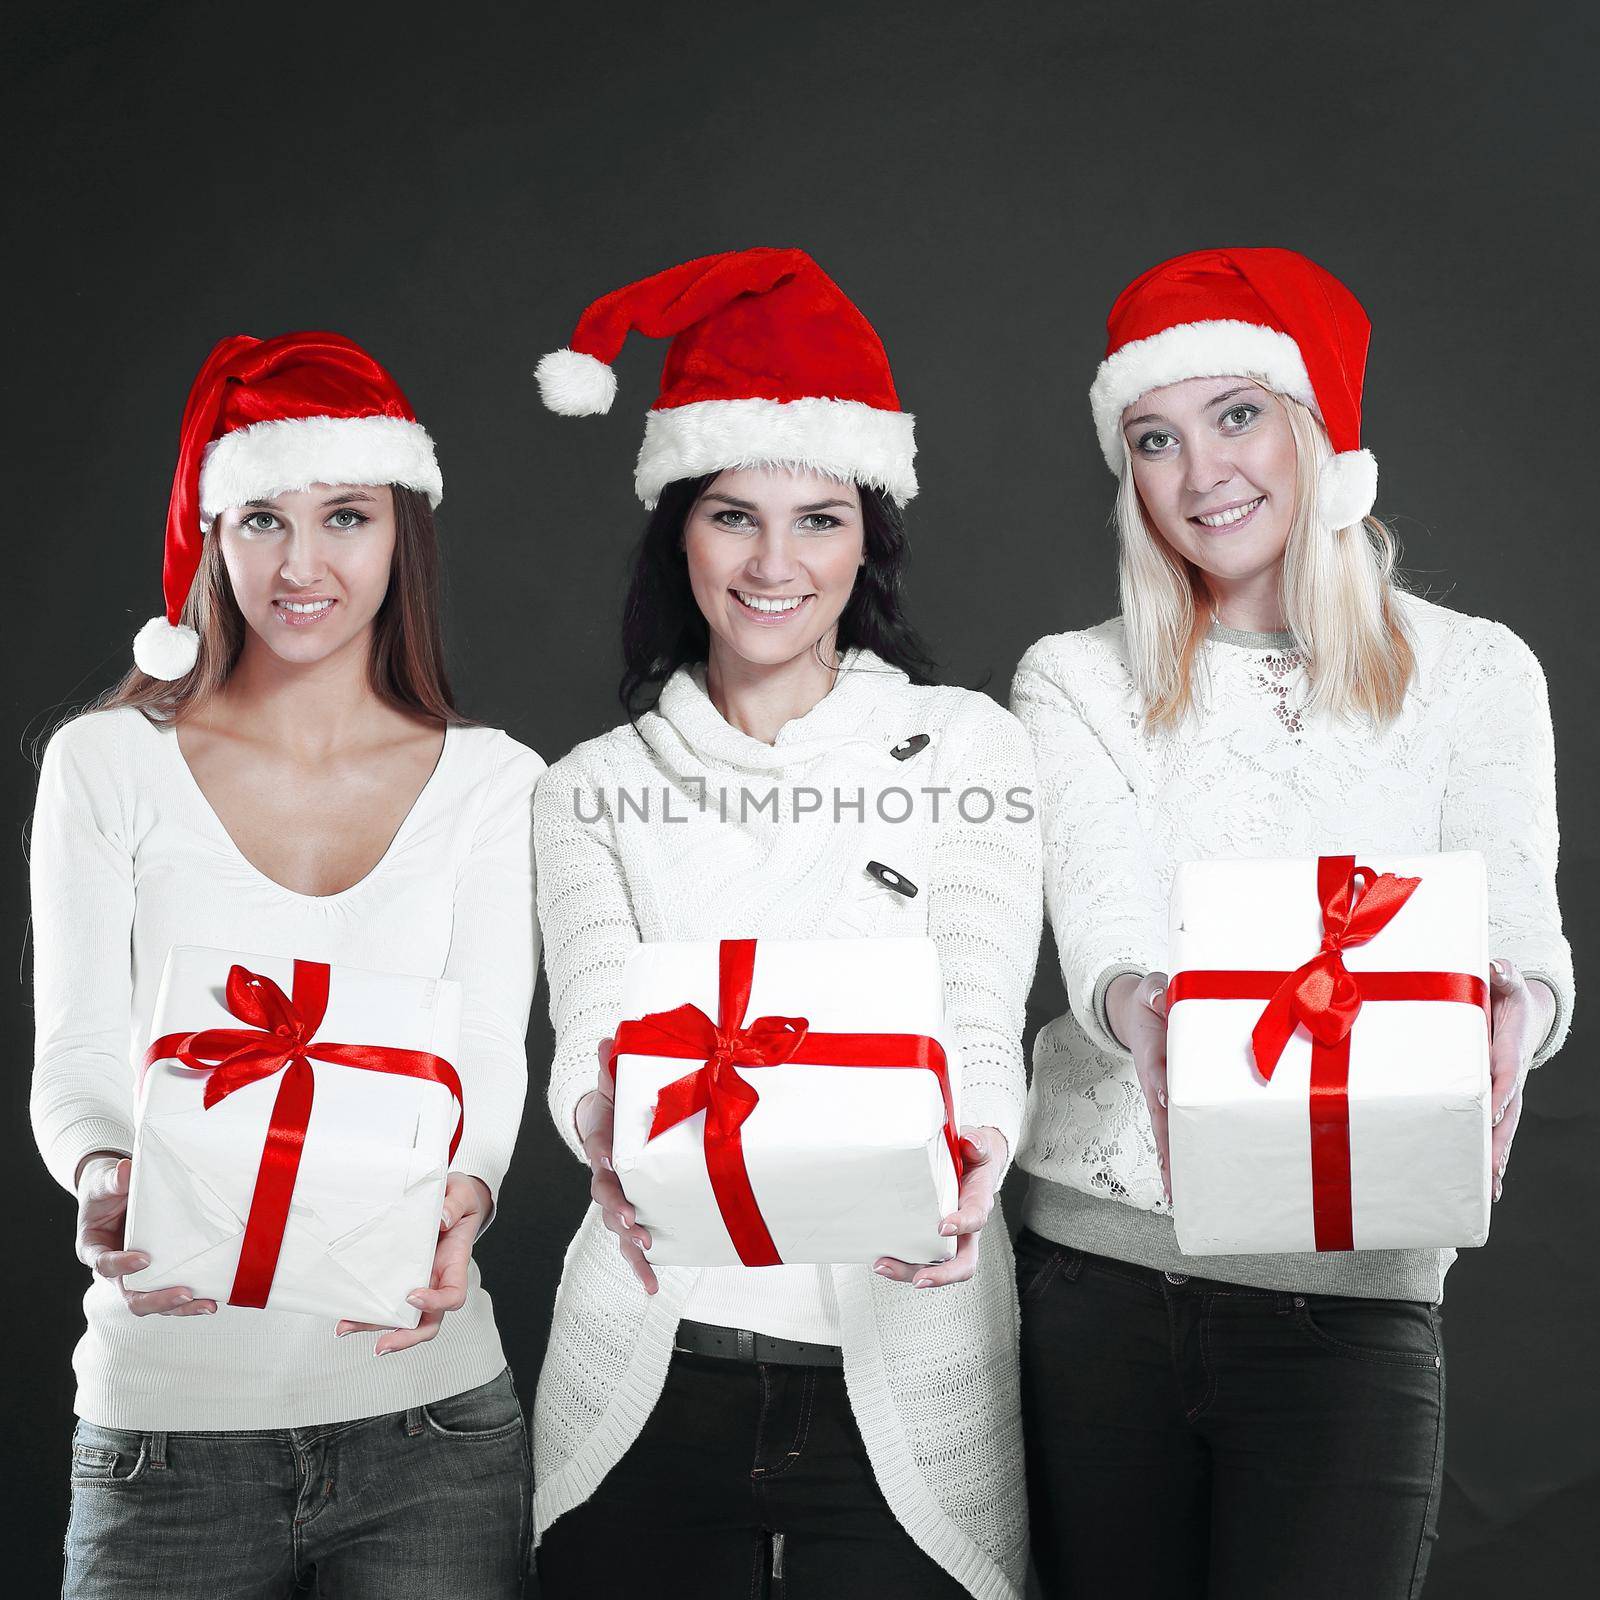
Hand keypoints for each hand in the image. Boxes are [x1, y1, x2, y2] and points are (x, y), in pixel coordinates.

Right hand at [75, 1153, 216, 1316]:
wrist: (117, 1194)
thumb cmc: (107, 1191)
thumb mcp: (104, 1182)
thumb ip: (113, 1180)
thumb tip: (125, 1171)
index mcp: (95, 1249)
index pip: (104, 1264)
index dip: (121, 1265)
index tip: (143, 1259)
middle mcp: (116, 1269)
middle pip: (131, 1296)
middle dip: (157, 1299)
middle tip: (183, 1293)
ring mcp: (137, 1275)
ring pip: (154, 1301)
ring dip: (180, 1306)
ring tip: (207, 1305)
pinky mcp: (158, 1272)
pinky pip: (171, 1289)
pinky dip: (191, 1298)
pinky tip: (213, 1296)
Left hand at [335, 1173, 491, 1353]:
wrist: (451, 1201)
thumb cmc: (460, 1201)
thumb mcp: (462, 1194)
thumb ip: (455, 1204)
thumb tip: (441, 1220)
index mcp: (454, 1265)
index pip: (453, 1296)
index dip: (435, 1303)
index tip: (413, 1297)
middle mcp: (436, 1281)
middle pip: (427, 1323)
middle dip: (405, 1338)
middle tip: (381, 1345)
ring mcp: (418, 1283)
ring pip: (401, 1318)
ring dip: (374, 1327)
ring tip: (345, 1328)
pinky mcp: (399, 1278)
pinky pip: (386, 1300)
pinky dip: (366, 1311)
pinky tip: (346, 1313)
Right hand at [576, 1037, 656, 1294]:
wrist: (609, 1125)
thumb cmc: (616, 1107)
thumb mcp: (615, 1083)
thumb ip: (612, 1066)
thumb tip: (609, 1040)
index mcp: (603, 1142)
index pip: (598, 1148)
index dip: (601, 1154)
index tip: (608, 1159)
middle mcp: (606, 1175)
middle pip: (604, 1194)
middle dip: (616, 1208)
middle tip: (629, 1218)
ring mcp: (618, 1197)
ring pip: (616, 1225)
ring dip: (628, 1241)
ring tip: (643, 1251)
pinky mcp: (632, 1215)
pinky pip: (633, 1244)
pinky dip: (641, 1266)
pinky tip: (652, 1285)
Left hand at [874, 1126, 1007, 1287]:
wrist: (975, 1162)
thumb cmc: (975, 1157)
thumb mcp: (980, 1146)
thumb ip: (978, 1144)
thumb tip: (970, 1142)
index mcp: (979, 1202)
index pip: (976, 1218)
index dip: (962, 1225)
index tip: (943, 1227)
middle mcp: (968, 1228)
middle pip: (962, 1262)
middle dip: (941, 1274)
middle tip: (919, 1278)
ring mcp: (951, 1237)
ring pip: (937, 1266)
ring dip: (911, 1271)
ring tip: (884, 1266)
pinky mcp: (932, 1237)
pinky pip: (921, 1256)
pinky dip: (902, 1262)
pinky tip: (881, 1259)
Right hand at [1106, 972, 1171, 1202]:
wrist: (1136, 1011)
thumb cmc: (1151, 1001)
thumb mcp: (1150, 989)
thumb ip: (1156, 993)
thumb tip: (1163, 999)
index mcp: (1153, 1051)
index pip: (1157, 1069)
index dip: (1161, 1085)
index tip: (1165, 1099)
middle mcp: (1155, 1080)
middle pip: (1161, 1118)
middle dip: (1167, 1148)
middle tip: (1174, 1180)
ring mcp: (1161, 1094)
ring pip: (1166, 1132)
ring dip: (1172, 1162)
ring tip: (1178, 1194)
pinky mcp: (1169, 1100)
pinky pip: (1174, 1130)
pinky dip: (1177, 1156)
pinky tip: (1183, 1183)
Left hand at [1487, 957, 1551, 1201]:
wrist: (1521, 1013)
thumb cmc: (1503, 996)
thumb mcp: (1504, 980)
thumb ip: (1502, 974)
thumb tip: (1497, 965)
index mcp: (1508, 1051)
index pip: (1505, 1073)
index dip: (1499, 1091)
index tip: (1491, 1108)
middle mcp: (1510, 1079)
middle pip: (1505, 1114)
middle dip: (1497, 1141)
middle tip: (1489, 1167)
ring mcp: (1504, 1096)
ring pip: (1502, 1132)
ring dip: (1496, 1159)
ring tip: (1489, 1188)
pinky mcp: (1495, 1105)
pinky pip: (1495, 1134)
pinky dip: (1493, 1160)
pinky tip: (1488, 1187)